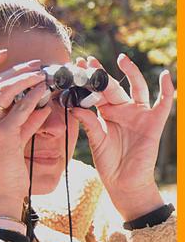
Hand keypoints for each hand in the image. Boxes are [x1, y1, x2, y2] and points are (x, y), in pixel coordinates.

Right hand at [0, 49, 50, 218]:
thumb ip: (15, 122)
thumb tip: (38, 105)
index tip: (2, 54)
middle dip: (16, 70)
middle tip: (35, 65)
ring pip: (6, 91)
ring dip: (27, 79)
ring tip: (42, 75)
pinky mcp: (2, 136)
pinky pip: (22, 110)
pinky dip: (35, 98)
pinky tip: (45, 93)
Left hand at [72, 54, 174, 219]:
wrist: (123, 182)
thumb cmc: (108, 161)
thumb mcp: (95, 139)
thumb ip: (87, 122)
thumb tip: (74, 106)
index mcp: (106, 113)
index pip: (97, 92)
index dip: (88, 80)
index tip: (78, 65)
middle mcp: (122, 110)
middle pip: (113, 87)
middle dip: (102, 74)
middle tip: (90, 61)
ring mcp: (139, 114)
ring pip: (137, 88)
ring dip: (131, 73)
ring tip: (121, 59)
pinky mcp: (154, 123)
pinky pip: (162, 104)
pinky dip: (166, 90)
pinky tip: (164, 75)